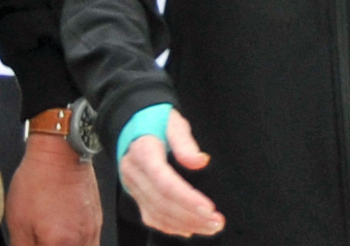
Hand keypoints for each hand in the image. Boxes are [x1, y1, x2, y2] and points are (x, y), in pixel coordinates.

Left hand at [4, 132, 100, 245]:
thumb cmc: (38, 180)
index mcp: (61, 244)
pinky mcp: (97, 219)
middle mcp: (83, 240)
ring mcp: (93, 230)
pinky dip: (79, 245)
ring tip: (53, 240)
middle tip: (42, 244)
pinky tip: (64, 240)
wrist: (60, 150)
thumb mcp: (19, 221)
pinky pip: (91, 243)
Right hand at [119, 110, 222, 236]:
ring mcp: (132, 186)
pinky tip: (190, 229)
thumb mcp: (173, 122)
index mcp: (143, 151)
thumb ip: (185, 142)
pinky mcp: (135, 194)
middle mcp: (133, 172)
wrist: (132, 123)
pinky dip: (170, 227)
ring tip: (210, 227)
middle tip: (217, 222)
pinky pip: (151, 216)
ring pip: (157, 214)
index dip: (186, 198)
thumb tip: (201, 161)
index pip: (164, 181)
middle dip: (191, 216)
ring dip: (185, 224)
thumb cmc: (156, 120)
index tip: (208, 208)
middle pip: (161, 202)